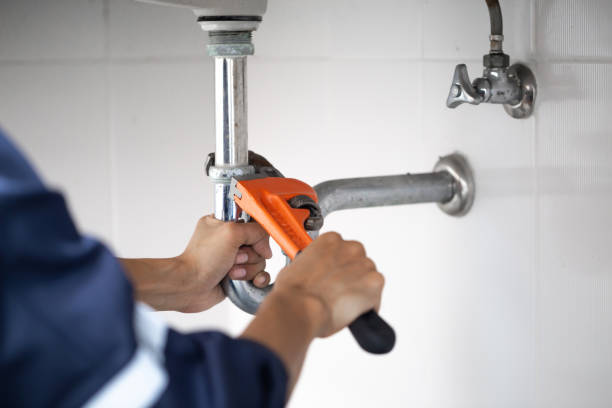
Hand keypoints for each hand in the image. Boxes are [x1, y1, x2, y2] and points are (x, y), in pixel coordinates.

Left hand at [121, 215, 272, 312]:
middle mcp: (229, 241)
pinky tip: (250, 281)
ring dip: (248, 268)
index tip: (253, 242)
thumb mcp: (231, 232)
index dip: (256, 234)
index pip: (252, 223)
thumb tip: (266, 246)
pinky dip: (256, 278)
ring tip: (232, 271)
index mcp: (224, 223)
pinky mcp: (237, 275)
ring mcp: (234, 259)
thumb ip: (255, 230)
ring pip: (259, 261)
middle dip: (250, 254)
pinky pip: (259, 275)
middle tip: (235, 257)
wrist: (190, 286)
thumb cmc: (201, 259)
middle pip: (258, 244)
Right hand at [241, 231, 384, 395]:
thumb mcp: (298, 267)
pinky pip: (376, 294)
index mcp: (331, 240)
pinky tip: (353, 313)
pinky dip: (369, 305)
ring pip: (369, 278)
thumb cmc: (294, 291)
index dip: (338, 268)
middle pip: (359, 263)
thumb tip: (315, 275)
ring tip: (343, 306)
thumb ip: (314, 265)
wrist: (299, 307)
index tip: (333, 278)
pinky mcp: (375, 282)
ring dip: (360, 291)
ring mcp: (364, 264)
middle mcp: (350, 248)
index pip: (343, 251)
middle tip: (338, 293)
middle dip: (351, 278)